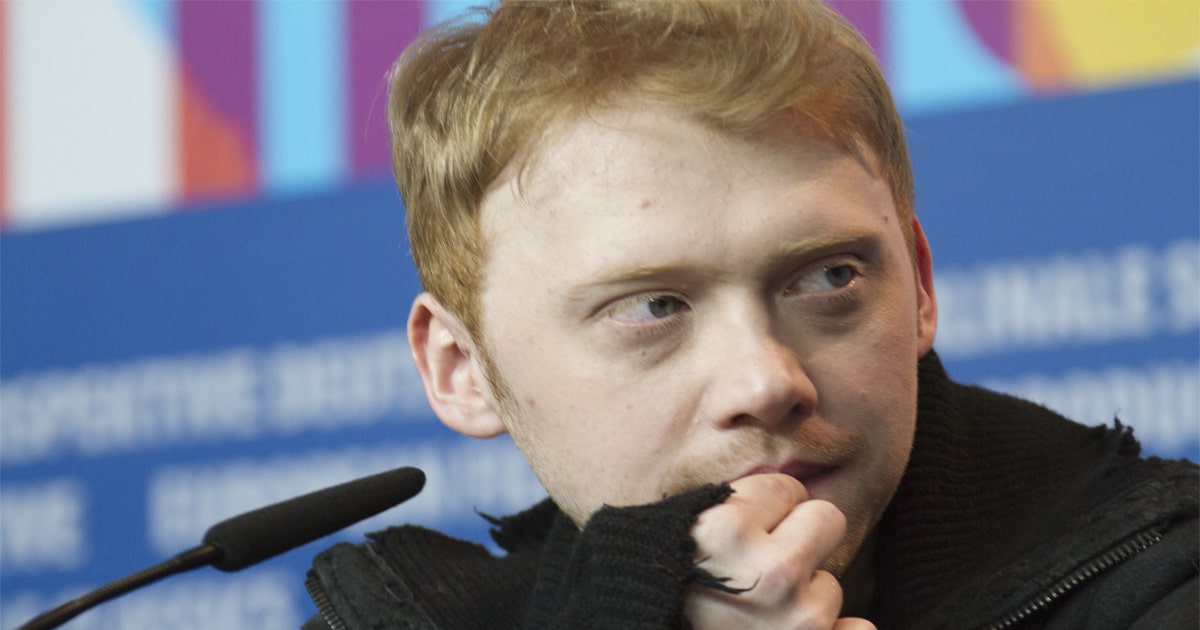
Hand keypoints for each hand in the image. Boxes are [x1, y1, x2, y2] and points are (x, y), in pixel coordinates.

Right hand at [683, 474, 874, 628]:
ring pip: (832, 582)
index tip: (738, 537)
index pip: (786, 488)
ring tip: (756, 612)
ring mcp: (798, 617)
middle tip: (758, 568)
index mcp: (726, 530)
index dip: (762, 511)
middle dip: (799, 537)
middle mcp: (771, 571)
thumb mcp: (681, 531)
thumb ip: (733, 505)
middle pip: (827, 518)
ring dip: (802, 596)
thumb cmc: (661, 586)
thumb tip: (793, 490)